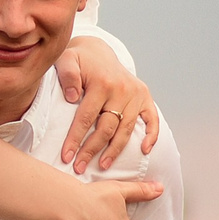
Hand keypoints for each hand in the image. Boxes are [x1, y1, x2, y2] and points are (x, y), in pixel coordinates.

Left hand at [56, 38, 158, 174]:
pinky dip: (151, 135)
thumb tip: (73, 97)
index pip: (86, 117)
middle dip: (91, 150)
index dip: (75, 139)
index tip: (66, 156)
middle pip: (107, 128)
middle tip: (79, 168)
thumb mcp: (66, 60)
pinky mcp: (145, 97)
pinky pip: (152, 119)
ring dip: (115, 150)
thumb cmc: (78, 60)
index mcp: (102, 83)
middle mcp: (122, 90)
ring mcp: (136, 94)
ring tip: (103, 165)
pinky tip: (144, 150)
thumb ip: (67, 75)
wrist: (97, 52)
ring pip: (126, 129)